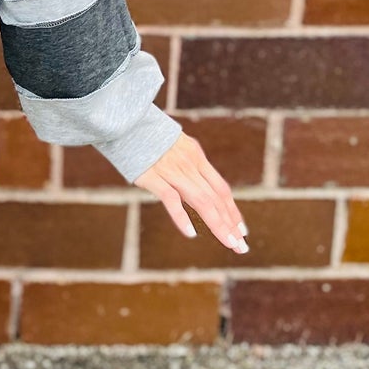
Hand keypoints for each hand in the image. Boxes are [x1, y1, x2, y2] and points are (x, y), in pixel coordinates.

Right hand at [134, 132, 247, 253]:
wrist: (126, 122)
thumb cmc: (148, 138)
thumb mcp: (176, 148)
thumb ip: (188, 167)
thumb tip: (198, 188)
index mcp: (197, 157)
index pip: (221, 188)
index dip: (233, 210)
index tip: (242, 230)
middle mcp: (189, 164)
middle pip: (216, 198)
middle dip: (230, 224)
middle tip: (241, 246)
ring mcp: (172, 171)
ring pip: (201, 201)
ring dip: (217, 224)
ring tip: (228, 242)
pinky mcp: (153, 176)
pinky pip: (171, 198)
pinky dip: (182, 216)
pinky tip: (191, 233)